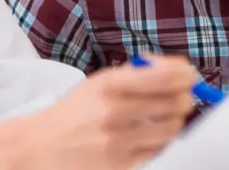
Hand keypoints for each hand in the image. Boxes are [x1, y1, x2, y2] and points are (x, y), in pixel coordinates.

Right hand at [23, 55, 196, 168]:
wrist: (39, 147)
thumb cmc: (73, 112)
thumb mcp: (98, 83)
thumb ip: (135, 73)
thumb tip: (176, 69)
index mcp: (108, 84)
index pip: (163, 75)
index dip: (185, 75)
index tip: (189, 75)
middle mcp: (113, 111)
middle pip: (174, 102)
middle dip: (184, 98)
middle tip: (183, 96)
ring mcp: (117, 141)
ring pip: (171, 128)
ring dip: (175, 120)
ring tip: (167, 116)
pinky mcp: (120, 164)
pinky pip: (157, 150)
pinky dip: (161, 141)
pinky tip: (151, 135)